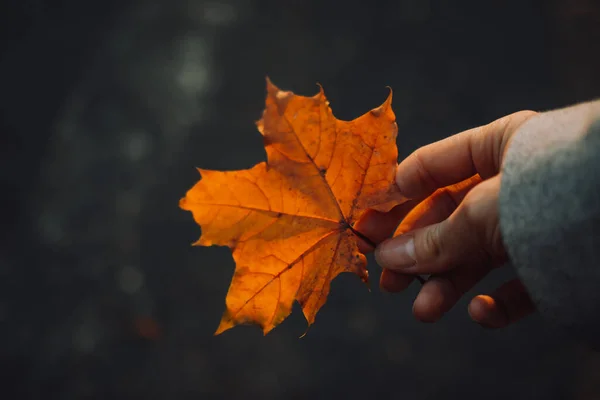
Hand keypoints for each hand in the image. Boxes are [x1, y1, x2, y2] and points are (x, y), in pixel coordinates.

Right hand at [355, 110, 538, 327]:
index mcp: (498, 146)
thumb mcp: (484, 213)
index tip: (366, 225)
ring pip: (477, 255)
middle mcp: (512, 183)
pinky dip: (498, 303)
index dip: (395, 196)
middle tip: (387, 280)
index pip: (430, 167)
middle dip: (417, 252)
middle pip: (448, 218)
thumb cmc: (556, 194)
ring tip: (423, 311)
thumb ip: (436, 238)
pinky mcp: (556, 260)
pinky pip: (519, 282)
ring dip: (447, 284)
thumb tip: (387, 259)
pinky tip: (484, 313)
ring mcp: (534, 222)